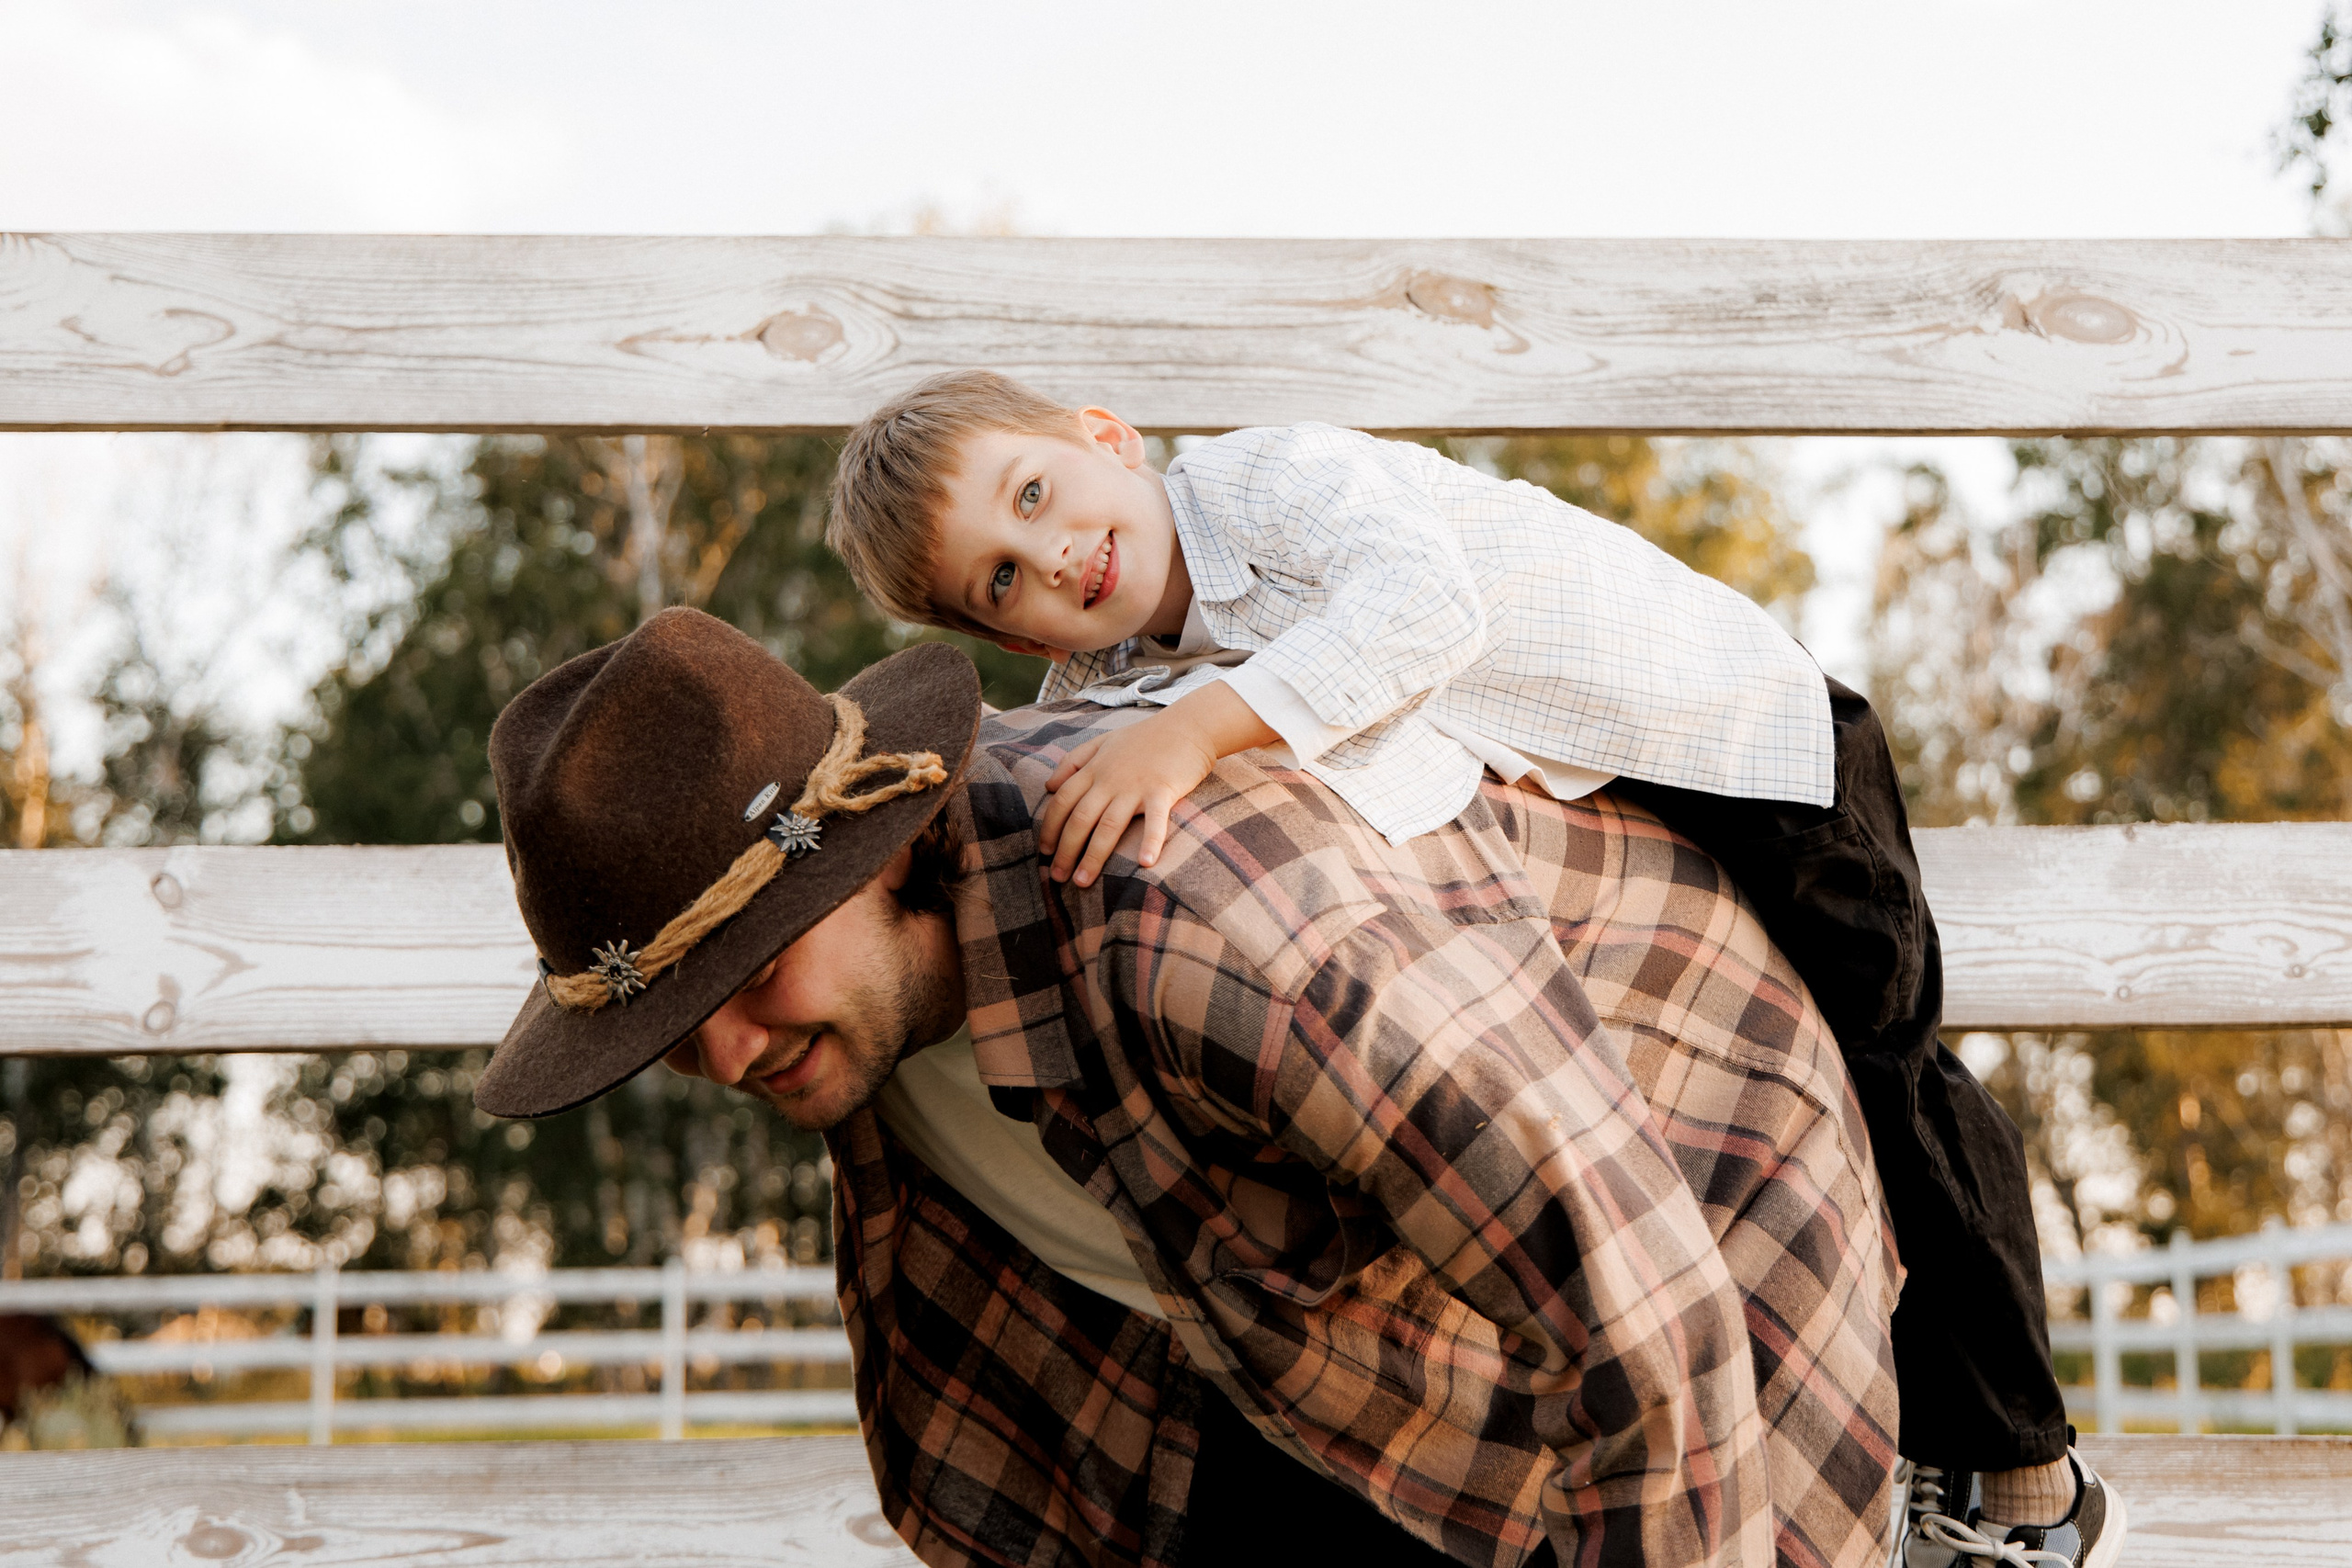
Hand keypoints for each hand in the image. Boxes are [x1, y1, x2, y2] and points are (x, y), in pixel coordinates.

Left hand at [1037, 709, 1217, 886]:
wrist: (1188, 725)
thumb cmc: (1146, 737)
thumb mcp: (1103, 741)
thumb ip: (1074, 760)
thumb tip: (1049, 785)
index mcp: (1095, 768)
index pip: (1062, 800)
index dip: (1050, 827)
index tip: (1043, 851)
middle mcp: (1110, 779)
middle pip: (1080, 819)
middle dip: (1065, 850)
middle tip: (1058, 877)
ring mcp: (1136, 786)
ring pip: (1108, 826)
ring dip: (1093, 856)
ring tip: (1082, 881)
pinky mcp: (1163, 791)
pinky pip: (1155, 820)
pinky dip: (1151, 841)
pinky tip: (1145, 863)